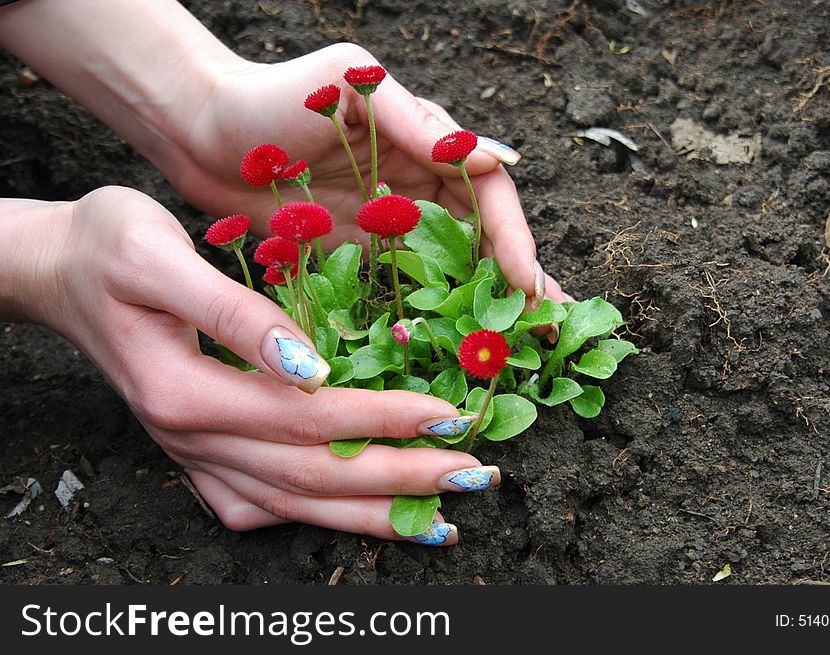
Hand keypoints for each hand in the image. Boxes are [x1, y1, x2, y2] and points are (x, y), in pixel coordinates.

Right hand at [30, 186, 500, 541]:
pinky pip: (264, 505)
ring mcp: (195, 458)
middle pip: (313, 477)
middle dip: (401, 478)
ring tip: (442, 520)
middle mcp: (193, 440)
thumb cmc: (106, 249)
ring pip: (295, 505)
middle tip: (475, 473)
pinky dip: (322, 518)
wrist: (56, 274)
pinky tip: (365, 521)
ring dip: (374, 514)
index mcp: (187, 393)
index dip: (382, 419)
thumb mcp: (158, 257)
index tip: (450, 415)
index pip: (307, 419)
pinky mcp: (198, 457)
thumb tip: (310, 364)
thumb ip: (235, 314)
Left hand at [172, 43, 567, 307]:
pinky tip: (453, 342)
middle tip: (550, 327)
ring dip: (487, 303)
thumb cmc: (274, 95)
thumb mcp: (351, 84)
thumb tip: (498, 159)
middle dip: (518, 280)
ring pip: (453, 266)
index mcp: (426, 143)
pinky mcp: (358, 253)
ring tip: (520, 343)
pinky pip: (404, 285)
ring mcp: (390, 223)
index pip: (488, 194)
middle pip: (483, 237)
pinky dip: (433, 311)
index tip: (527, 282)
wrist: (201, 130)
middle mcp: (417, 185)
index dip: (513, 238)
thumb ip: (416, 122)